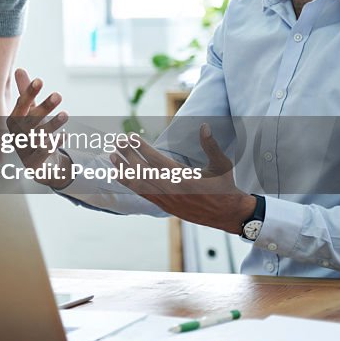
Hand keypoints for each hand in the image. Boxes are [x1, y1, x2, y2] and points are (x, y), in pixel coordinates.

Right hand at [7, 68, 70, 185]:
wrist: (38, 165)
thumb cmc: (33, 134)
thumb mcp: (30, 113)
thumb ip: (26, 94)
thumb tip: (19, 69)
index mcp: (14, 121)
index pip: (21, 105)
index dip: (29, 93)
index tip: (39, 81)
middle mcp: (16, 135)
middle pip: (28, 120)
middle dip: (43, 108)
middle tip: (58, 95)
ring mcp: (22, 151)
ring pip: (36, 137)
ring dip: (51, 125)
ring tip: (65, 115)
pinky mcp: (31, 164)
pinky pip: (41, 154)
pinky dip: (53, 144)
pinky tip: (64, 136)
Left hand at [112, 123, 254, 232]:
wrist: (227, 215)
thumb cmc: (225, 187)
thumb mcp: (221, 164)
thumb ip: (211, 145)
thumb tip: (204, 125)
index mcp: (183, 178)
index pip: (156, 160)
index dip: (142, 148)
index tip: (130, 137)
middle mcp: (172, 189)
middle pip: (143, 170)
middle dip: (128, 155)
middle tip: (117, 141)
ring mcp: (166, 199)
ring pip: (140, 183)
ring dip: (124, 169)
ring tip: (112, 156)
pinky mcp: (164, 206)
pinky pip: (142, 194)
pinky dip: (129, 184)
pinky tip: (119, 174)